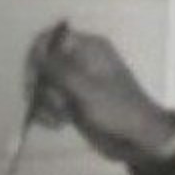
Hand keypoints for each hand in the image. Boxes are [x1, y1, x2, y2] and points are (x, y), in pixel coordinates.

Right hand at [27, 25, 174, 165]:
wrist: (138, 137)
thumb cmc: (118, 108)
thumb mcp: (86, 88)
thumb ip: (59, 69)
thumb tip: (36, 51)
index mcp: (89, 48)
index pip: (50, 37)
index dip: (37, 55)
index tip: (36, 76)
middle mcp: (80, 60)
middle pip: (41, 64)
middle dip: (41, 87)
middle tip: (55, 103)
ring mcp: (75, 82)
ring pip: (42, 86)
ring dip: (45, 105)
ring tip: (62, 118)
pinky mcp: (71, 102)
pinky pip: (46, 103)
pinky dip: (48, 114)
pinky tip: (60, 125)